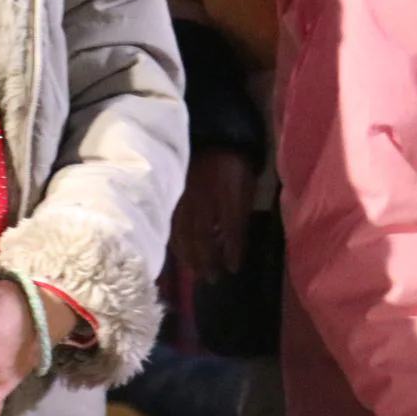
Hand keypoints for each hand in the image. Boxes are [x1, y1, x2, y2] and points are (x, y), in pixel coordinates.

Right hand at [169, 146, 257, 282]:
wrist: (212, 136)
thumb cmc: (234, 164)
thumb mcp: (245, 187)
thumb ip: (240, 218)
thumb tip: (235, 252)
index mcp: (226, 194)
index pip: (229, 229)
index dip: (230, 252)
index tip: (232, 270)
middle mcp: (202, 200)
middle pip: (202, 237)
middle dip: (207, 261)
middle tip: (211, 280)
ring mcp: (184, 199)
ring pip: (183, 235)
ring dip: (190, 257)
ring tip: (196, 272)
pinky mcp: (171, 197)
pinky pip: (170, 226)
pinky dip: (175, 243)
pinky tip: (179, 253)